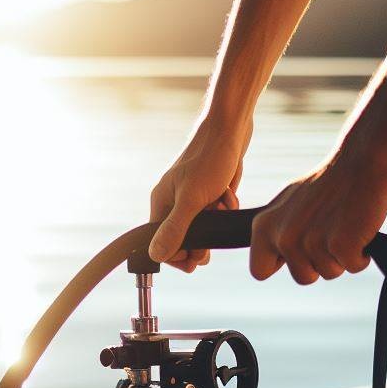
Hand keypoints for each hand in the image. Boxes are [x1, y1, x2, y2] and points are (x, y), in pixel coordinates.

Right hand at [149, 116, 252, 271]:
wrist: (231, 128)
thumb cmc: (209, 159)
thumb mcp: (191, 200)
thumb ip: (175, 229)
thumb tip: (155, 256)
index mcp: (161, 204)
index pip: (161, 245)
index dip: (178, 256)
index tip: (195, 259)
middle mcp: (173, 203)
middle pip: (184, 241)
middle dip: (202, 241)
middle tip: (212, 232)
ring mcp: (192, 199)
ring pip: (204, 229)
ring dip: (216, 223)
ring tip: (221, 204)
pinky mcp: (210, 194)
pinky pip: (217, 215)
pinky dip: (225, 208)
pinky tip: (228, 194)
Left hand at [249, 155, 386, 283]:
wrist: (361, 159)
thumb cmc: (329, 182)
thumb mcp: (289, 205)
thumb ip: (277, 231)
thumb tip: (272, 255)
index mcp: (264, 227)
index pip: (259, 271)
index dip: (284, 265)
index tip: (299, 250)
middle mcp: (283, 237)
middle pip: (303, 277)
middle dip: (320, 262)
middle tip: (330, 230)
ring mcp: (311, 242)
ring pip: (329, 273)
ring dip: (342, 256)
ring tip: (344, 224)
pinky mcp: (340, 245)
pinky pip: (354, 267)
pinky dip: (362, 254)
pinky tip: (360, 228)